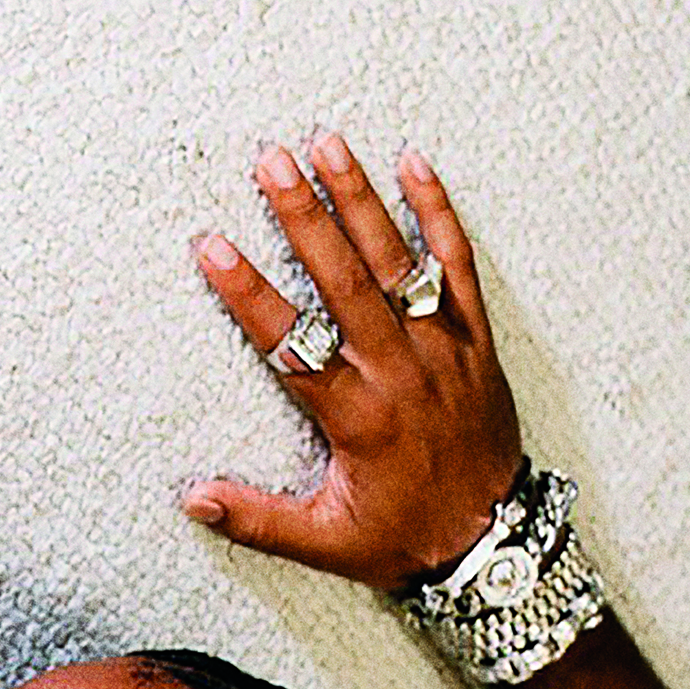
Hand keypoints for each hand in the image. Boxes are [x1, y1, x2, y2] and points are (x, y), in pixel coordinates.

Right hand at [180, 135, 522, 591]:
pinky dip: (440, 215)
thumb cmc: (403, 540)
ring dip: (361, 200)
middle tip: (270, 163)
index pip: (292, 344)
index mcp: (357, 418)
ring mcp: (443, 351)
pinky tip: (415, 165)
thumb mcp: (325, 542)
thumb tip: (192, 500)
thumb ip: (257, 520)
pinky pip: (460, 267)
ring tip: (328, 144)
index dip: (249, 294)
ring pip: (399, 263)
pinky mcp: (476, 341)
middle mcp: (400, 373)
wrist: (497, 544)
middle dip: (305, 218)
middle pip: (346, 282)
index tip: (213, 248)